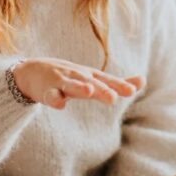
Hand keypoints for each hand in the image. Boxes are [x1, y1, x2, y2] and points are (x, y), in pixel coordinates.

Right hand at [12, 57, 144, 109]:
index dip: (118, 84)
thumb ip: (117, 82)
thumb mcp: (93, 77)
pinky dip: (54, 99)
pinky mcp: (45, 90)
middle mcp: (77, 76)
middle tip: (113, 97)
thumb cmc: (68, 76)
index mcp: (90, 76)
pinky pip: (50, 95)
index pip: (107, 80)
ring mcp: (60, 82)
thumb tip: (143, 80)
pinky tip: (60, 104)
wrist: (31, 70)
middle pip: (91, 83)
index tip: (132, 90)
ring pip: (70, 85)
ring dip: (79, 87)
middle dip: (101, 89)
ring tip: (89, 92)